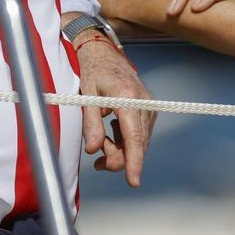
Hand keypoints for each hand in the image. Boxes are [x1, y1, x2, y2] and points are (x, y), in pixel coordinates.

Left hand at [74, 36, 155, 186]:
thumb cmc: (92, 71)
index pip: (134, 136)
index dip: (133, 161)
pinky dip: (125, 141)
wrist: (104, 52)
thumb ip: (91, 124)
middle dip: (117, 159)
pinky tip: (111, 134)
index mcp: (127, 98)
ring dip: (120, 150)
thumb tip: (94, 150)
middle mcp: (143, 102)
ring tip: (101, 144)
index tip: (134, 181)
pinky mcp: (148, 108)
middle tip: (96, 164)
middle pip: (136, 144)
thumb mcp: (86, 96)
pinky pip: (139, 134)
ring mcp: (148, 105)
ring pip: (139, 142)